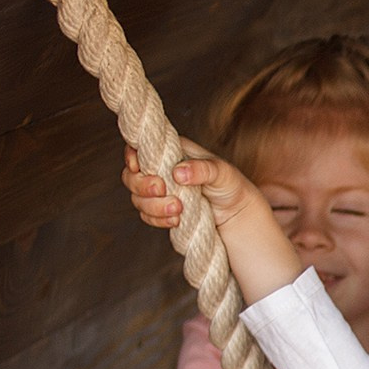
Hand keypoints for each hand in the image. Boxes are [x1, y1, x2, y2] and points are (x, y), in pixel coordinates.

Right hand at [121, 141, 301, 305]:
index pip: (140, 147)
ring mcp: (160, 192)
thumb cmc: (231, 185)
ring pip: (137, 198)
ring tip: (179, 209)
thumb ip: (202, 169)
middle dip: (143, 185)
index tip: (138, 167)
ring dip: (153, 206)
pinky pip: (147, 216)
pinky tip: (177, 221)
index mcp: (172, 152)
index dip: (132, 156)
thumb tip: (178, 173)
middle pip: (131, 176)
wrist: (237, 214)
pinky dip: (158, 220)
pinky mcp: (162, 211)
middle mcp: (161, 170)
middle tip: (162, 190)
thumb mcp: (222, 173)